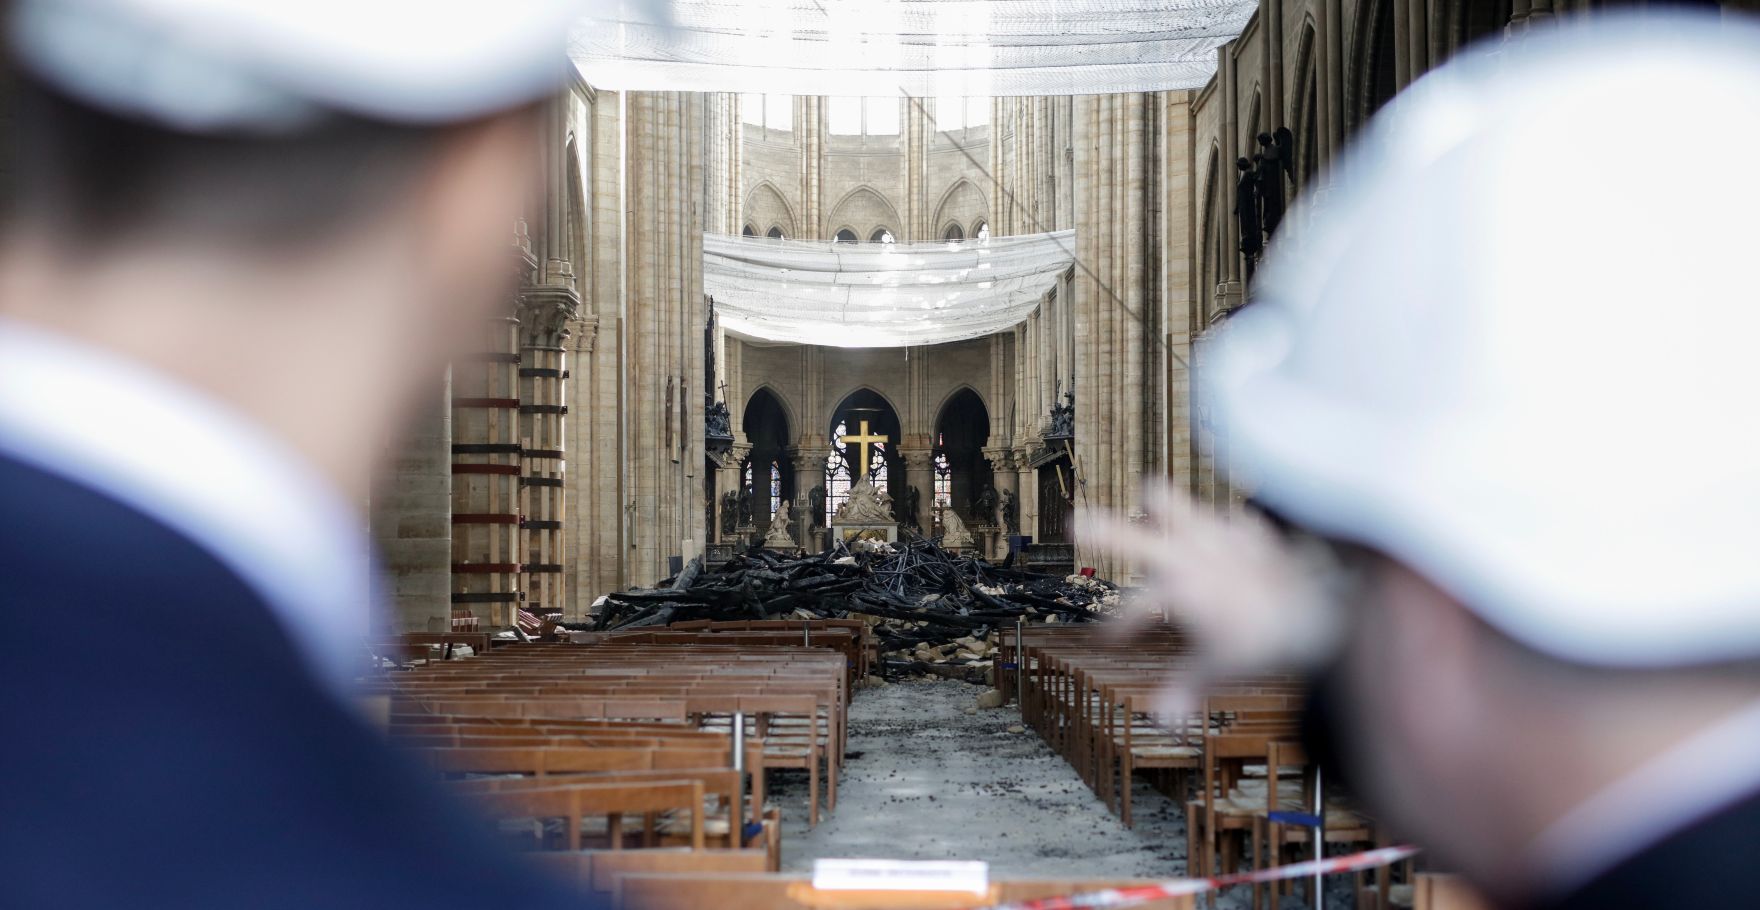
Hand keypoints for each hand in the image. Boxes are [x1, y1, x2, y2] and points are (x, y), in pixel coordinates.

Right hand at [1077, 481, 1344, 712]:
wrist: (1321, 612)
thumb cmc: (1264, 643)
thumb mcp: (1219, 669)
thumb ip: (1185, 687)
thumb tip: (1162, 719)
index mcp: (1178, 589)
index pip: (1134, 606)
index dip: (1118, 624)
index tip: (1109, 640)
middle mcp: (1188, 554)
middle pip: (1132, 535)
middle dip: (1102, 530)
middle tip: (1077, 523)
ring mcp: (1215, 533)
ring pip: (1169, 500)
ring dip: (1158, 510)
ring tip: (1149, 514)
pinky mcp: (1244, 524)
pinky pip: (1222, 516)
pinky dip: (1219, 529)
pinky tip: (1225, 545)